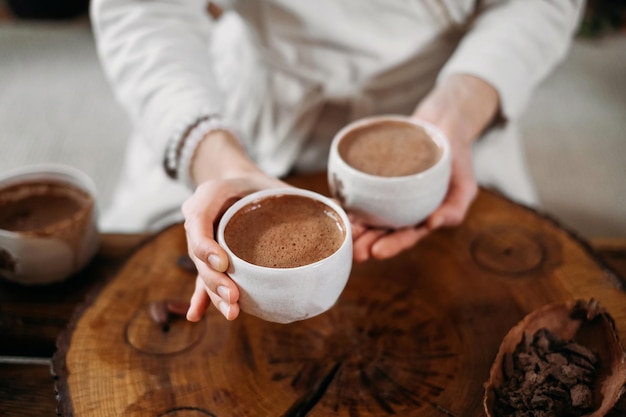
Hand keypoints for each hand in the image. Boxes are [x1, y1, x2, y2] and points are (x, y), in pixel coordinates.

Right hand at [183, 130, 287, 320]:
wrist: (239, 182)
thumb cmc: (259, 184)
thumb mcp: (275, 183)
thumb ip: (302, 201)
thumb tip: (352, 228)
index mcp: (211, 194)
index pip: (199, 219)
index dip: (206, 245)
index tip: (224, 264)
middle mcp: (201, 219)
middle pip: (199, 253)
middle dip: (214, 279)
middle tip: (233, 296)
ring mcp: (203, 240)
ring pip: (203, 270)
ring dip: (214, 294)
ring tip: (232, 311)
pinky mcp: (209, 258)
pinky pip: (203, 278)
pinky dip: (201, 297)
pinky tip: (197, 315)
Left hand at [352, 74, 499, 261]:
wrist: (442, 125)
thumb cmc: (457, 159)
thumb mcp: (465, 185)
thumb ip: (454, 208)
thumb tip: (433, 224)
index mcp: (420, 219)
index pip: (405, 237)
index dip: (391, 246)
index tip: (377, 252)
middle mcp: (399, 211)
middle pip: (381, 231)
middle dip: (366, 243)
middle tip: (354, 252)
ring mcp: (385, 195)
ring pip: (365, 215)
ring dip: (353, 226)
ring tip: (342, 233)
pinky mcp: (372, 177)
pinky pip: (357, 191)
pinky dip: (346, 200)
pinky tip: (335, 205)